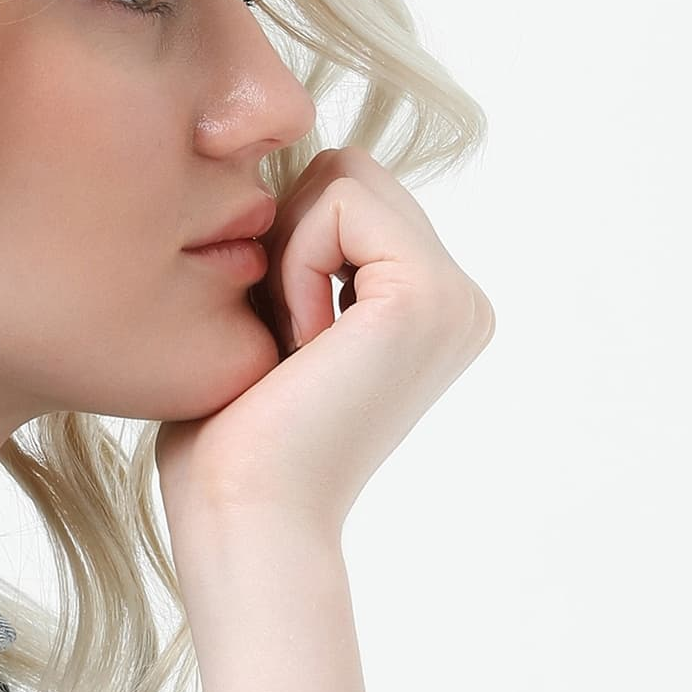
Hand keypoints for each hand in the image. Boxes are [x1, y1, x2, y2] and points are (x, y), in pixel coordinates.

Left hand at [154, 145, 494, 540]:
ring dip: (289, 252)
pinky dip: (295, 264)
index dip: (282, 245)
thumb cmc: (231, 444)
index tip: (277, 345)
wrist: (247, 517)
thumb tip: (273, 178)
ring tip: (291, 346)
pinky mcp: (429, 294)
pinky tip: (300, 346)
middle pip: (349, 174)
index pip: (347, 197)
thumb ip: (295, 253)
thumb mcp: (267, 326)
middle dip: (287, 238)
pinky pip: (340, 200)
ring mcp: (454, 299)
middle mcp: (459, 303)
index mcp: (431, 311)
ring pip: (344, 176)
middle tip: (279, 343)